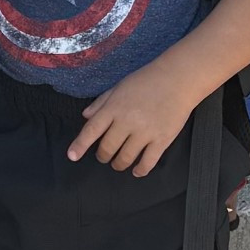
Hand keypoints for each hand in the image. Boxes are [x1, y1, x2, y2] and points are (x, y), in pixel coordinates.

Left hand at [68, 59, 203, 176]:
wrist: (178, 79)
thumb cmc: (146, 81)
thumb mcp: (119, 87)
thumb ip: (101, 103)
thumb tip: (85, 116)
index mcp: (114, 108)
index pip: (91, 130)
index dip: (80, 145)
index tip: (72, 156)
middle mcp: (127, 122)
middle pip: (108, 148)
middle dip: (103, 156)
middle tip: (104, 156)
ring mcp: (145, 132)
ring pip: (126, 158)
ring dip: (119, 164)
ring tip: (119, 164)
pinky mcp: (162, 139)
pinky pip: (148, 161)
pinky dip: (141, 170)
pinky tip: (137, 171)